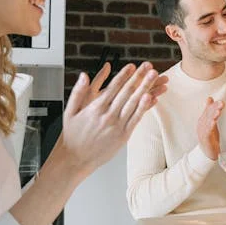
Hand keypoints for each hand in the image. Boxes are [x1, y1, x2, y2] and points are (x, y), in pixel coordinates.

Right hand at [59, 62, 165, 178]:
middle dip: (139, 77)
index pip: (113, 86)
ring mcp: (117, 125)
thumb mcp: (70, 110)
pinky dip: (144, 107)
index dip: (124, 74)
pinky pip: (136, 119)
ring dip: (146, 88)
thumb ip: (78, 91)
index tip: (132, 66)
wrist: (75, 158)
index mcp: (95, 107)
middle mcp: (108, 115)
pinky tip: (152, 98)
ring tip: (155, 77)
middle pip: (127, 92)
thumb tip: (84, 75)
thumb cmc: (72, 135)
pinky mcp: (123, 136)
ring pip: (134, 103)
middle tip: (149, 66)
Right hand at [197, 97, 223, 159]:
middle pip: (208, 114)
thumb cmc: (210, 137)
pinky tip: (213, 122)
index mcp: (203, 120)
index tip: (221, 101)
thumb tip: (210, 98)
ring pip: (208, 121)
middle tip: (221, 103)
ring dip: (213, 116)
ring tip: (218, 111)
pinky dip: (210, 126)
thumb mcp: (211, 122)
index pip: (208, 110)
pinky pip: (207, 131)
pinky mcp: (205, 138)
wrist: (207, 152)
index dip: (214, 105)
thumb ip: (210, 111)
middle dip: (215, 108)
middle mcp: (201, 124)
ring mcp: (202, 131)